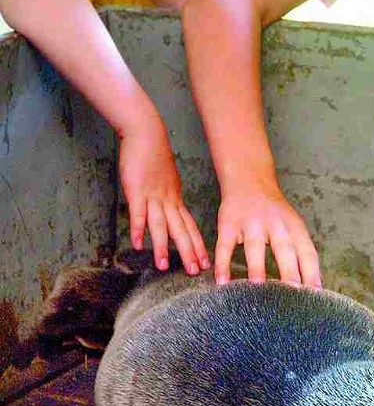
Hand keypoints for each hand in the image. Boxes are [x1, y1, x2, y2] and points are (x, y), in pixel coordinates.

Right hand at [118, 115, 209, 274]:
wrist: (147, 133)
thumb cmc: (155, 155)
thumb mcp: (166, 180)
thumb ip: (168, 197)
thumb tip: (170, 210)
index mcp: (175, 199)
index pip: (189, 226)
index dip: (197, 244)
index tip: (206, 261)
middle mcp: (167, 201)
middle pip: (180, 230)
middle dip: (188, 252)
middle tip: (195, 271)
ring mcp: (152, 196)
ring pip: (160, 225)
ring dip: (162, 246)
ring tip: (163, 266)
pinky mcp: (136, 190)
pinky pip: (138, 212)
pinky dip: (138, 229)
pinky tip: (138, 243)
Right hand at [214, 183, 321, 287]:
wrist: (249, 179)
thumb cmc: (275, 212)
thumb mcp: (292, 224)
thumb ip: (300, 251)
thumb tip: (313, 285)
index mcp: (294, 226)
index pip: (307, 251)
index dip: (312, 272)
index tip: (315, 294)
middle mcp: (274, 223)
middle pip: (284, 249)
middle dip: (289, 271)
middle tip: (293, 294)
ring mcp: (250, 223)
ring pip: (254, 247)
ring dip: (257, 267)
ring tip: (258, 289)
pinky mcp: (228, 224)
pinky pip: (225, 246)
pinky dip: (222, 264)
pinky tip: (223, 282)